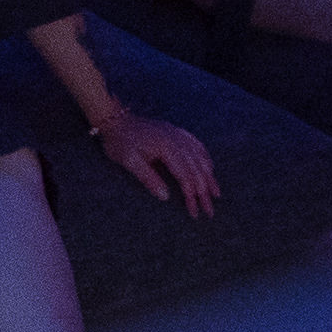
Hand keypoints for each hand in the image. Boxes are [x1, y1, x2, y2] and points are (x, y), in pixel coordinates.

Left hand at [92, 109, 220, 213]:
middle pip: (196, 169)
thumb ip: (148, 178)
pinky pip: (197, 145)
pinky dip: (205, 158)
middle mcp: (177, 139)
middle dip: (204, 192)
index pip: (185, 176)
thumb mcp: (128, 161)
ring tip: (216, 194)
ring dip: (209, 177)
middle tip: (209, 211)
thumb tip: (166, 197)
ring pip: (200, 158)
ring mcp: (178, 134)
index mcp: (167, 147)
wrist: (114, 119)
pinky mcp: (176, 132)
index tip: (194, 213)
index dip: (191, 196)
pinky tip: (209, 167)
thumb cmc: (119, 141)